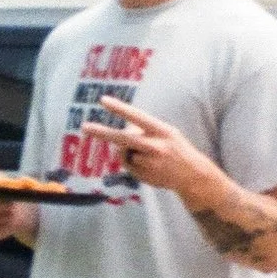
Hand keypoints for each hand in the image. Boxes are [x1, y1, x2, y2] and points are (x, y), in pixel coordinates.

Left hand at [78, 100, 226, 206]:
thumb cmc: (175, 148)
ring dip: (130, 153)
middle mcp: (156, 147)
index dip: (119, 108)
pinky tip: (149, 167)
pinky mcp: (145, 176)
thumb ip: (144, 131)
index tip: (103, 100)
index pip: (137, 116)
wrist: (192, 175)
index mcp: (162, 131)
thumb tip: (120, 138)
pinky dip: (133, 164)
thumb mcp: (166, 133)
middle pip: (124, 138)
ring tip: (149, 156)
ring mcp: (150, 163)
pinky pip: (128, 166)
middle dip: (102, 132)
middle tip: (84, 127)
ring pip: (125, 154)